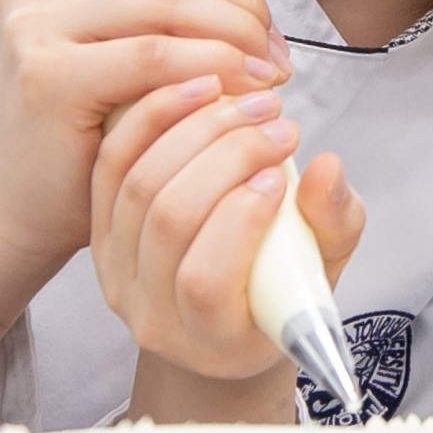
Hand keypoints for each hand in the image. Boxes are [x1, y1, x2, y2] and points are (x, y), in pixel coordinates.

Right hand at [0, 0, 283, 400]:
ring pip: (160, 3)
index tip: (260, 8)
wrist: (24, 205)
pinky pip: (150, 57)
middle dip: (235, 0)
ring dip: (231, 32)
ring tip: (270, 68)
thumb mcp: (133, 41)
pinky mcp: (47, 74)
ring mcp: (33, 24)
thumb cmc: (85, 125)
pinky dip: (207, 67)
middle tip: (276, 44)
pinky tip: (241, 89)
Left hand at [92, 79, 363, 391]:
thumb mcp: (324, 269)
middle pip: (169, 221)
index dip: (241, 220)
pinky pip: (112, 164)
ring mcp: (115, 273)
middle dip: (226, 156)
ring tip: (242, 101)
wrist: (222, 314)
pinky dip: (151, 119)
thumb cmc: (281, 294)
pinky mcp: (99, 232)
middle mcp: (149, 313)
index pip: (206, 282)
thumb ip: (334, 224)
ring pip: (138, 187)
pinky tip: (195, 90)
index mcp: (210, 341)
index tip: (282, 173)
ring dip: (193, 129)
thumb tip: (326, 168)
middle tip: (273, 119)